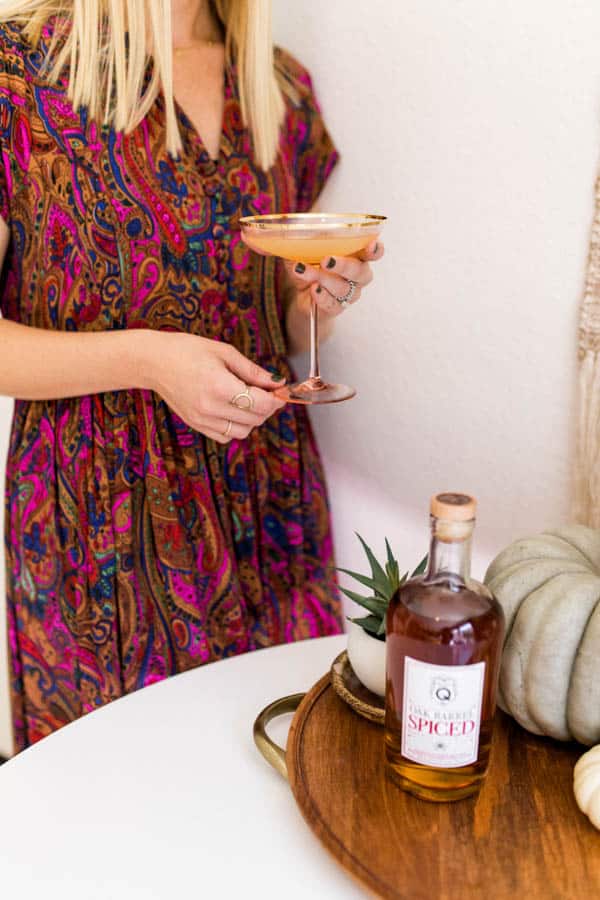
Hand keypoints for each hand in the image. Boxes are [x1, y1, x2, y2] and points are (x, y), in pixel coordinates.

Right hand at [140, 331, 285, 442]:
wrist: (154, 362)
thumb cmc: (188, 350)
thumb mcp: (225, 353)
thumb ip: (253, 371)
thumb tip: (278, 382)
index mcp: (220, 386)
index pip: (261, 403)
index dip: (276, 398)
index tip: (280, 390)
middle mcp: (211, 407)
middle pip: (255, 418)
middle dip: (267, 407)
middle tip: (267, 392)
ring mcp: (202, 419)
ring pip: (243, 431)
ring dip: (253, 418)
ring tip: (250, 400)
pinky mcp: (196, 425)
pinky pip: (226, 436)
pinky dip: (236, 426)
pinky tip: (234, 409)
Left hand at [285, 239, 384, 319]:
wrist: (302, 294)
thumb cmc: (311, 264)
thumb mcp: (308, 248)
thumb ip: (308, 239)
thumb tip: (297, 230)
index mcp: (357, 256)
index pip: (374, 253)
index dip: (376, 250)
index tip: (371, 244)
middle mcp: (358, 276)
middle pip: (360, 272)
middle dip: (343, 265)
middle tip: (326, 260)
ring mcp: (349, 294)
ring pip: (342, 288)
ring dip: (322, 278)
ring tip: (302, 270)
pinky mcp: (336, 308)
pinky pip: (332, 304)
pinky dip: (321, 296)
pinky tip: (313, 288)